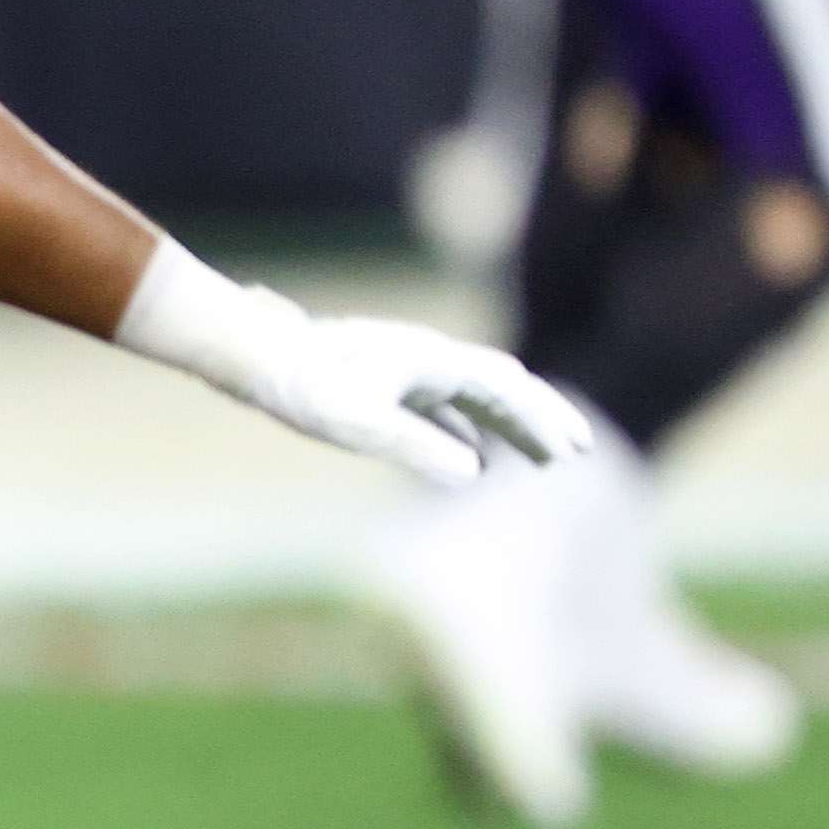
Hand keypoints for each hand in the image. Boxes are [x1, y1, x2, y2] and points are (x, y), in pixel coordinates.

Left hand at [116, 241, 593, 488]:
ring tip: (537, 460)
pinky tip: (470, 458)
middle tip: (575, 453)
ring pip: (471, 398)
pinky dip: (465, 430)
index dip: (543, 418)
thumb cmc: (303, 387)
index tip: (575, 449)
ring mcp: (405, 368)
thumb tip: (473, 472)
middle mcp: (426, 358)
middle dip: (539, 420)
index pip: (506, 388)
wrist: (254, 356)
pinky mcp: (382, 382)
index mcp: (432, 360)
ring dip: (506, 427)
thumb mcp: (361, 424)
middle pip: (499, 387)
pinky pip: (439, 406)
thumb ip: (418, 447)